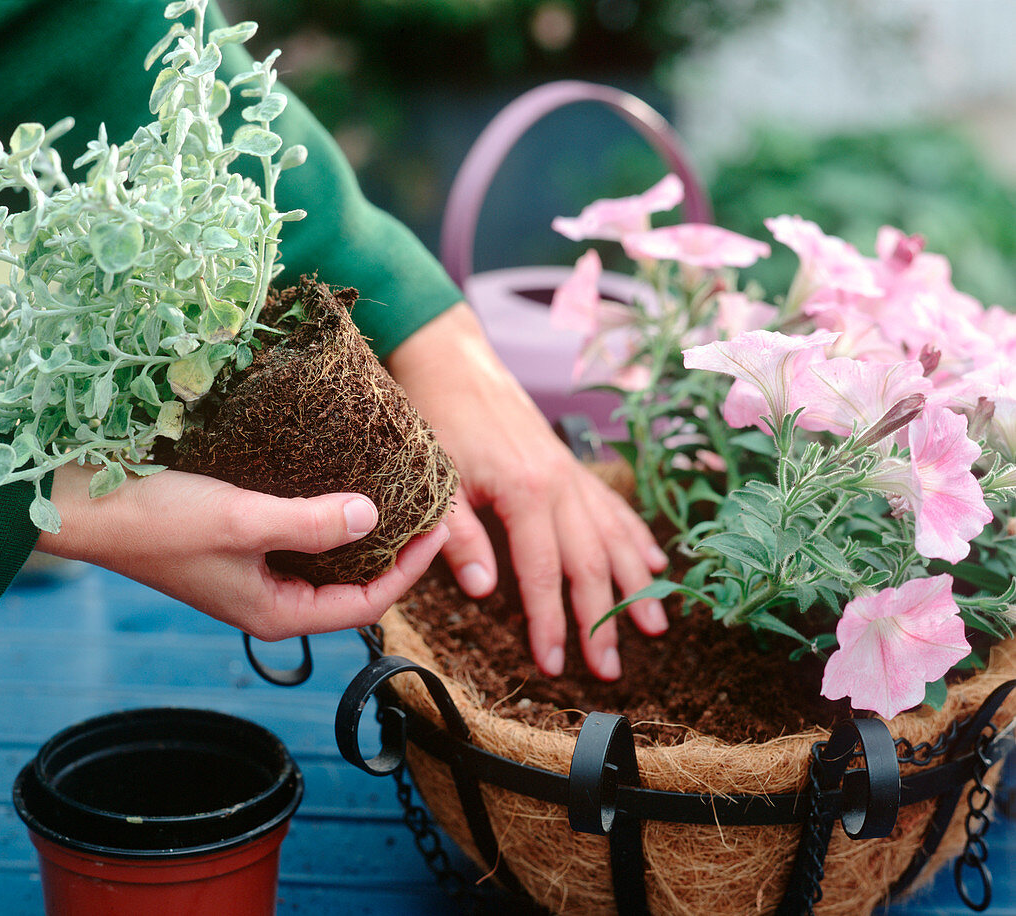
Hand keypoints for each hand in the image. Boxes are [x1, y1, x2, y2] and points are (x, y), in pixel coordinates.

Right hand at [35, 462, 448, 638]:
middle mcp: (272, 600)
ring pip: (330, 560)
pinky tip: (345, 484)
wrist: (84, 507)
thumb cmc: (157, 521)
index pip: (369, 603)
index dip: (412, 568)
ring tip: (401, 492)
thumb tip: (371, 517)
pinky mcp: (242, 545)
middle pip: (355, 583)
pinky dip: (331, 515)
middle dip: (397, 550)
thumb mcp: (242, 521)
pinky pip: (303, 536)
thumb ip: (310, 523)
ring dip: (366, 531)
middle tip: (431, 507)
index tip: (442, 525)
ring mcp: (257, 574)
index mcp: (278, 612)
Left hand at [387, 302, 667, 680]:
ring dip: (637, 583)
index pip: (543, 573)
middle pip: (590, 563)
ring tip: (656, 626)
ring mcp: (571, 473)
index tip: (555, 665)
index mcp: (525, 491)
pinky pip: (613, 505)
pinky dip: (636, 536)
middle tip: (611, 669)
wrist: (452, 361)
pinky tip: (655, 561)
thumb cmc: (438, 419)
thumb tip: (482, 591)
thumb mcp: (437, 480)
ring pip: (614, 536)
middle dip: (603, 618)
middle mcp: (560, 484)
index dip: (551, 622)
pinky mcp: (571, 465)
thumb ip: (460, 536)